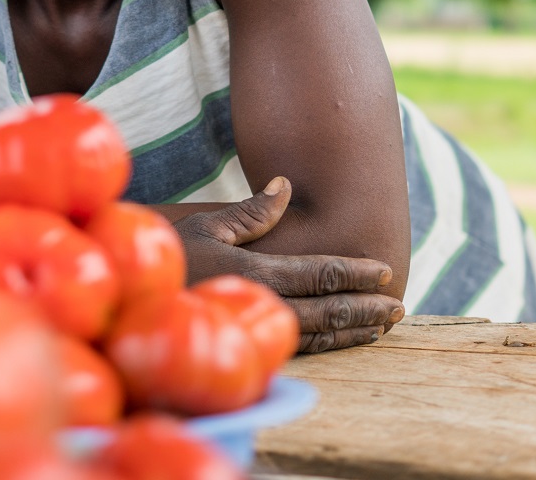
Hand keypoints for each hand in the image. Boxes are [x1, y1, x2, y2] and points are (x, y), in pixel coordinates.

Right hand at [176, 177, 405, 353]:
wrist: (136, 297)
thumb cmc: (171, 254)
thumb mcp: (208, 224)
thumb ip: (252, 211)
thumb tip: (285, 185)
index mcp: (256, 271)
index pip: (321, 272)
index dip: (356, 271)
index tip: (384, 269)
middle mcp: (262, 304)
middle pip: (329, 308)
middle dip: (368, 306)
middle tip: (399, 304)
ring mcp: (255, 329)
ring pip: (319, 335)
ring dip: (356, 329)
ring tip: (384, 325)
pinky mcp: (249, 345)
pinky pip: (301, 350)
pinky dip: (331, 345)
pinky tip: (347, 339)